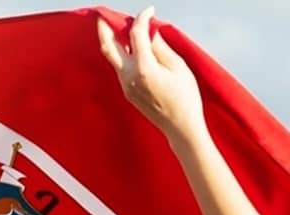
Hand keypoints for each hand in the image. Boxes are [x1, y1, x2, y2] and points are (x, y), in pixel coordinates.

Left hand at [97, 7, 204, 137]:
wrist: (180, 127)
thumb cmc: (185, 97)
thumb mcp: (178, 66)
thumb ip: (160, 47)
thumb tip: (150, 33)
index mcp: (144, 68)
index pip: (135, 34)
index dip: (141, 18)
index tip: (149, 11)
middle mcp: (129, 77)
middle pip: (108, 46)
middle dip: (105, 28)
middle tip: (105, 15)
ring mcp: (126, 86)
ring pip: (113, 58)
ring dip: (115, 41)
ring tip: (123, 28)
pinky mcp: (127, 92)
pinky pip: (120, 68)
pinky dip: (122, 54)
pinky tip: (131, 48)